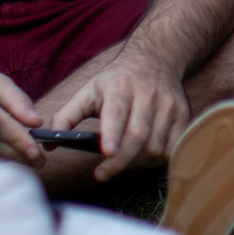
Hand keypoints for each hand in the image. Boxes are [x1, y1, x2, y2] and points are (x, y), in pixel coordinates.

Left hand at [48, 50, 188, 181]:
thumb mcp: (89, 90)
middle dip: (120, 161)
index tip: (106, 152)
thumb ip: (67, 115)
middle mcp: (148, 94)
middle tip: (102, 174)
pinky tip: (143, 155)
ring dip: (137, 161)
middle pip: (137, 136)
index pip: (117, 113)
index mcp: (120, 87)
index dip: (112, 134)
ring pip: (156, 146)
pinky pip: (172, 147)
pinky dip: (157, 158)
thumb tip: (50, 143)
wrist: (156, 60)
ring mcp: (169, 105)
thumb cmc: (116, 82)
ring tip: (123, 160)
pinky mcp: (183, 114)